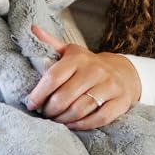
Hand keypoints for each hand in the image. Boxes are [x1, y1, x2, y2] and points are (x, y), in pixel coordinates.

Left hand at [25, 25, 140, 130]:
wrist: (123, 72)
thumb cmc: (88, 65)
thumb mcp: (70, 51)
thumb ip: (50, 43)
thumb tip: (31, 29)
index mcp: (78, 58)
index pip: (53, 77)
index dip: (38, 94)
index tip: (31, 104)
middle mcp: (95, 70)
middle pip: (65, 97)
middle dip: (50, 110)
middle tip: (45, 114)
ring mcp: (109, 86)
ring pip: (80, 109)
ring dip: (64, 119)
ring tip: (56, 120)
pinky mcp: (120, 101)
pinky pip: (98, 118)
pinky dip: (82, 125)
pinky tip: (72, 124)